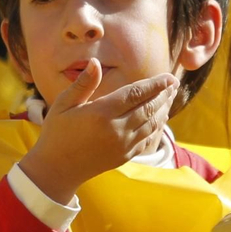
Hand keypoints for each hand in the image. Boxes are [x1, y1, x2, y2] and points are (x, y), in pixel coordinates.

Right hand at [19, 60, 178, 204]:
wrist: (57, 169)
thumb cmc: (57, 132)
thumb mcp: (63, 104)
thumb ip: (83, 84)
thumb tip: (95, 62)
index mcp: (102, 113)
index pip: (136, 94)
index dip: (155, 84)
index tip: (168, 77)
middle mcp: (116, 129)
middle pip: (149, 107)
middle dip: (164, 94)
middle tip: (174, 82)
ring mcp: (123, 145)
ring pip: (152, 123)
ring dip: (164, 108)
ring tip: (171, 96)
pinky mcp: (125, 156)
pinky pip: (148, 138)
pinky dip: (158, 126)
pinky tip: (161, 117)